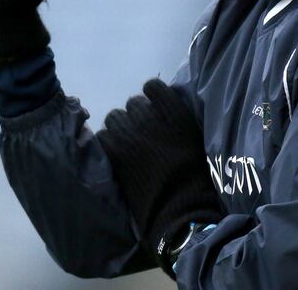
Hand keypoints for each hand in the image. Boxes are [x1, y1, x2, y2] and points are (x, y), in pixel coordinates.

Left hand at [96, 79, 223, 276]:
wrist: (178, 210)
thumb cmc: (194, 178)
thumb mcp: (195, 140)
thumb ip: (177, 120)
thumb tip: (161, 110)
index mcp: (174, 113)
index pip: (153, 87)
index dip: (152, 97)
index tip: (154, 109)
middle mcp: (149, 117)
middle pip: (133, 103)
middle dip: (136, 116)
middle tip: (143, 134)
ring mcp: (129, 133)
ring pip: (114, 117)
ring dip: (120, 128)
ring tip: (128, 145)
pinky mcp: (113, 151)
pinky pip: (102, 136)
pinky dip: (108, 144)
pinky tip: (118, 156)